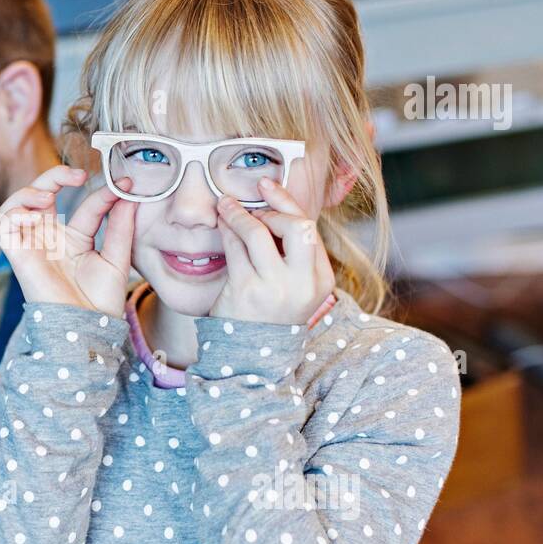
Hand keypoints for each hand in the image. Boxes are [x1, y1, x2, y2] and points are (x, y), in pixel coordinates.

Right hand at [0, 165, 136, 317]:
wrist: (85, 328)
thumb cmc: (100, 302)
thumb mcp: (117, 258)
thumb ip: (121, 226)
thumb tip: (130, 194)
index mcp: (75, 240)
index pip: (86, 206)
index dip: (103, 192)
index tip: (125, 185)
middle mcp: (51, 239)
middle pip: (42, 194)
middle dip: (56, 176)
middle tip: (79, 174)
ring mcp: (33, 244)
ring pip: (17, 204)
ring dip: (30, 190)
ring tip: (49, 195)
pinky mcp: (18, 253)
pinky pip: (5, 222)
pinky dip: (17, 210)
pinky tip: (36, 214)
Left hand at [212, 177, 334, 324]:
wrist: (252, 357)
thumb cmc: (270, 311)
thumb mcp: (294, 285)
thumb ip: (292, 251)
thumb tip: (271, 203)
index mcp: (321, 280)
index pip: (310, 228)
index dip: (286, 202)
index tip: (267, 186)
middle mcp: (303, 284)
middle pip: (298, 226)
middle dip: (273, 208)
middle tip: (253, 207)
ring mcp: (275, 288)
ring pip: (259, 232)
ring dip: (239, 214)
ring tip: (225, 206)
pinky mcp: (246, 291)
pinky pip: (235, 247)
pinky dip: (226, 230)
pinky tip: (221, 224)